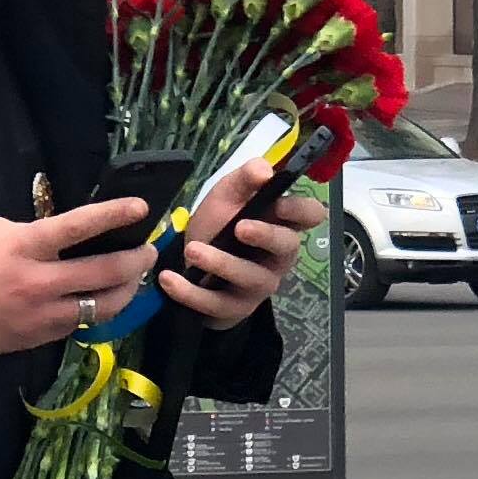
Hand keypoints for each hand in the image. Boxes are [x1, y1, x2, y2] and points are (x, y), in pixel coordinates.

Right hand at [0, 199, 154, 357]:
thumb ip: (31, 233)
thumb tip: (63, 238)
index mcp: (24, 247)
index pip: (79, 227)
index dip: (114, 215)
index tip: (140, 207)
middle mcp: (39, 282)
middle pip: (105, 272)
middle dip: (136, 259)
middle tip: (148, 250)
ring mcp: (42, 315)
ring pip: (103, 306)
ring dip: (127, 290)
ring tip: (134, 278)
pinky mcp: (39, 338)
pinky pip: (80, 323)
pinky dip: (97, 309)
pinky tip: (104, 300)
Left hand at [159, 165, 318, 330]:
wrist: (191, 263)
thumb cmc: (219, 224)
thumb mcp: (227, 195)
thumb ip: (244, 179)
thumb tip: (264, 170)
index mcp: (281, 223)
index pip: (309, 215)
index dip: (301, 209)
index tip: (280, 203)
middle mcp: (278, 256)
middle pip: (286, 247)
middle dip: (266, 236)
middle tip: (240, 227)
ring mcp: (258, 285)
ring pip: (250, 278)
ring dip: (221, 263)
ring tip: (192, 251)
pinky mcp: (234, 308)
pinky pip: (216, 303)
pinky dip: (190, 292)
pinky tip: (169, 279)